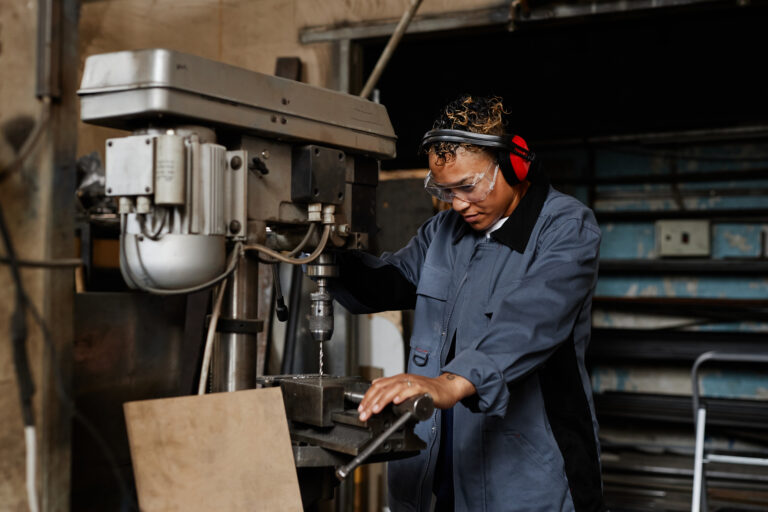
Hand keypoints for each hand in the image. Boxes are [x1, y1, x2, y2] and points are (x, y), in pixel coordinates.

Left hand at [357, 372, 475, 421]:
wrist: (446, 389)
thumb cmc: (427, 390)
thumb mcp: (406, 387)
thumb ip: (392, 387)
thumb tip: (376, 385)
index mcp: (398, 380)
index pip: (378, 386)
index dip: (368, 397)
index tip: (362, 409)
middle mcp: (404, 379)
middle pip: (383, 388)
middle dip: (371, 402)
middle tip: (364, 414)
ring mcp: (413, 383)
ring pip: (394, 389)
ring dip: (383, 399)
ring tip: (375, 409)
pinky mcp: (423, 388)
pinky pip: (411, 390)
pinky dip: (402, 395)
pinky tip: (396, 401)